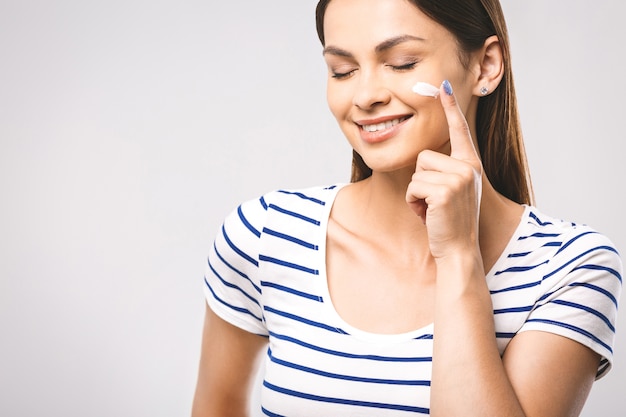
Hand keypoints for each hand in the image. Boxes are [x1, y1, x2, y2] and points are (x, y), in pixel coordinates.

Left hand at [405, 80, 482, 259]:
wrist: (459, 249)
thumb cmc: (449, 221)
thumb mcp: (452, 190)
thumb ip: (445, 171)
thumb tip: (426, 156)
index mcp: (470, 164)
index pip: (459, 130)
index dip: (450, 106)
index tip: (443, 84)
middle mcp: (468, 167)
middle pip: (423, 157)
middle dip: (421, 182)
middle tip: (435, 203)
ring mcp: (459, 178)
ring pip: (416, 173)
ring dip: (416, 194)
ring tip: (432, 209)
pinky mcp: (445, 191)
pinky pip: (413, 187)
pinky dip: (413, 203)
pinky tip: (428, 214)